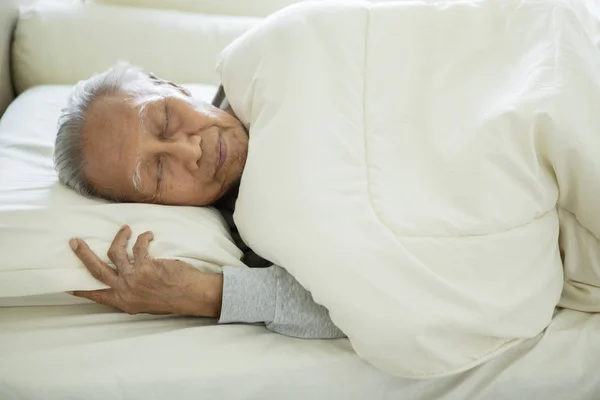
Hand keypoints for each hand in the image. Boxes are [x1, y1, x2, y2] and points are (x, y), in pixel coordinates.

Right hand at [68, 225, 222, 316]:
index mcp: (123, 302)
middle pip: (96, 270)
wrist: (192, 296)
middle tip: (75, 242)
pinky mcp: (146, 266)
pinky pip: (138, 245)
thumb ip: (132, 292)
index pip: (96, 294)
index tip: (65, 284)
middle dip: (83, 255)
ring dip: (119, 237)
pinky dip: (142, 237)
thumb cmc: (172, 298)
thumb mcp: (146, 302)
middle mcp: (125, 290)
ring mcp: (134, 278)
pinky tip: (148, 235)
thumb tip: (123, 279)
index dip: (80, 288)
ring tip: (125, 230)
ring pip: (115, 252)